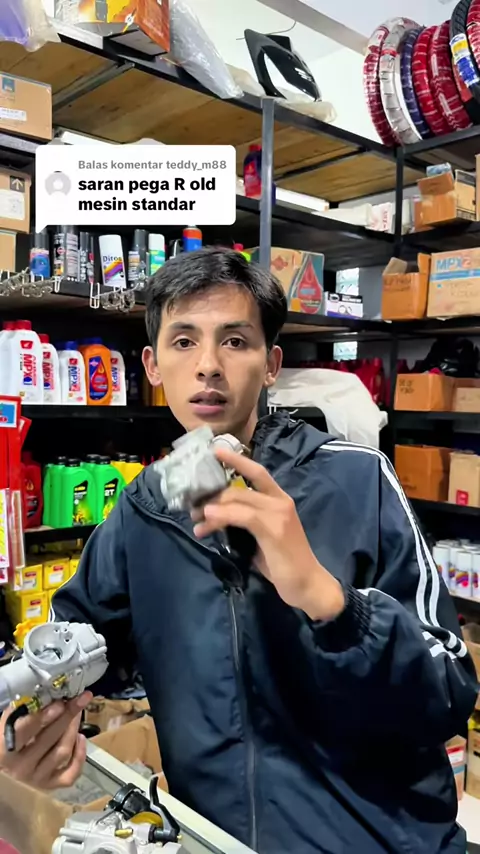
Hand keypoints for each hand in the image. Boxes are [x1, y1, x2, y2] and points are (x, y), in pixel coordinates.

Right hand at [0, 691, 91, 788]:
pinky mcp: (49, 786)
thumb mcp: (8, 724)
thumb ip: (23, 711)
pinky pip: (70, 774)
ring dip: (73, 729)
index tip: (60, 703)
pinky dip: (79, 756)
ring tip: (77, 713)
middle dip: (66, 716)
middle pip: (48, 739)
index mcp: (5, 750)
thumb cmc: (7, 741)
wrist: (4, 769)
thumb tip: (48, 694)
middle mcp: (20, 768)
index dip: (42, 717)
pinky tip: (81, 738)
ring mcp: (36, 779)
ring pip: (62, 752)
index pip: (24, 731)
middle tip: (79, 700)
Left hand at [193, 448, 344, 621]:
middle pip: (239, 487)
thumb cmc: (284, 562)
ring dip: (213, 508)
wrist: (307, 584)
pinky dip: (223, 515)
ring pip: (239, 499)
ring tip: (196, 519)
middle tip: (193, 508)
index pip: (257, 472)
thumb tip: (217, 516)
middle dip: (212, 495)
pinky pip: (243, 516)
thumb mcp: (263, 536)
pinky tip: (209, 519)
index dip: (237, 460)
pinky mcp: (274, 530)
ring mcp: (278, 514)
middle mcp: (280, 501)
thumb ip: (245, 521)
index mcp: (279, 500)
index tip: (216, 451)